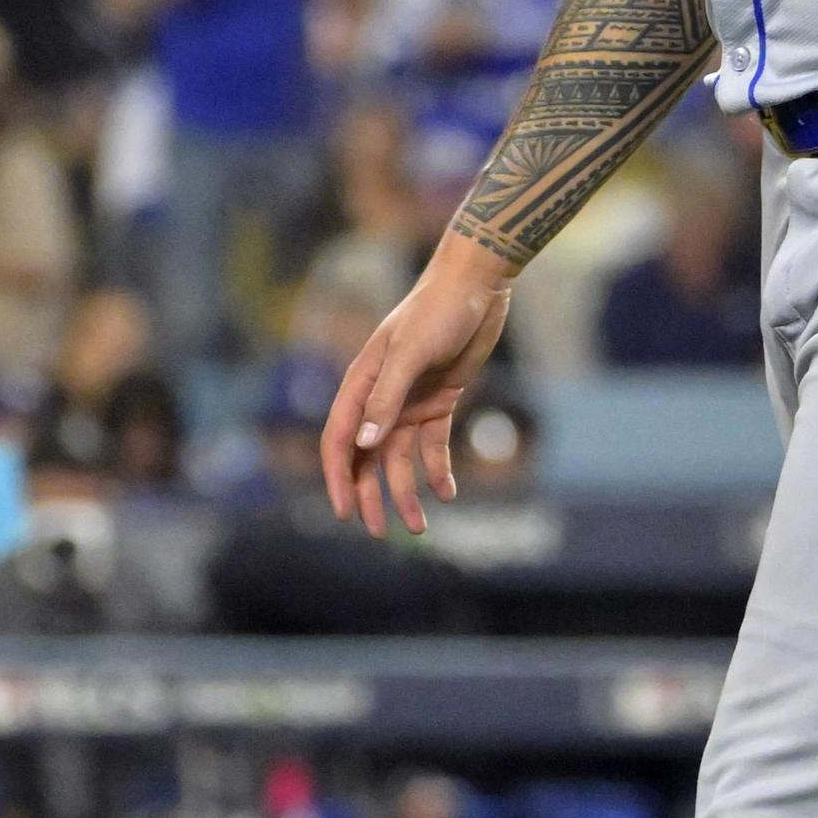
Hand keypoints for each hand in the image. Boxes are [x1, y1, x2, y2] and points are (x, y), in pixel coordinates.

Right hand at [324, 235, 516, 534]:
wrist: (478, 284)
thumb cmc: (438, 310)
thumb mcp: (411, 352)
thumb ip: (387, 397)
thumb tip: (364, 444)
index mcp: (362, 383)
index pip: (341, 440)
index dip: (338, 478)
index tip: (344, 513)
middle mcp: (381, 397)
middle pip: (368, 458)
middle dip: (370, 496)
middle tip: (380, 533)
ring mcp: (410, 400)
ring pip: (400, 459)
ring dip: (406, 492)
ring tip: (418, 527)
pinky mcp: (440, 400)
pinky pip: (433, 445)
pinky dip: (438, 470)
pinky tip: (447, 493)